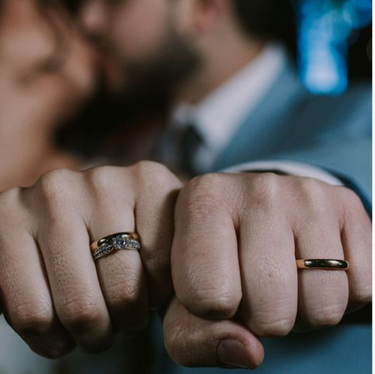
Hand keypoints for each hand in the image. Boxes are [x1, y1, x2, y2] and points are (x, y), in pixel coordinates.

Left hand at [0, 162, 180, 356]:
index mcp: (8, 214)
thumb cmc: (66, 246)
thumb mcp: (23, 268)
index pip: (31, 315)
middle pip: (80, 306)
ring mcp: (102, 180)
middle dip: (97, 332)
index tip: (67, 332)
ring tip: (127, 306)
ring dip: (131, 316)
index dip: (56, 340)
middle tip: (104, 326)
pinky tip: (150, 277)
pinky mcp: (148, 178)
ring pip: (124, 291)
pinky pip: (161, 264)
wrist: (115, 204)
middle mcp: (53, 188)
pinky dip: (161, 285)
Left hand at [164, 172, 373, 367]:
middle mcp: (255, 188)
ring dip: (304, 312)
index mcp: (202, 200)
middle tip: (255, 287)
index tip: (215, 287)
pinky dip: (341, 298)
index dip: (214, 312)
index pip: (209, 297)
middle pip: (270, 311)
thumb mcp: (183, 300)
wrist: (252, 212)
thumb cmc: (212, 261)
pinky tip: (313, 270)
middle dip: (263, 319)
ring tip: (284, 279)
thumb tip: (249, 351)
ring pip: (322, 307)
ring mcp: (305, 193)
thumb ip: (193, 337)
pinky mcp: (346, 203)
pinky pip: (362, 289)